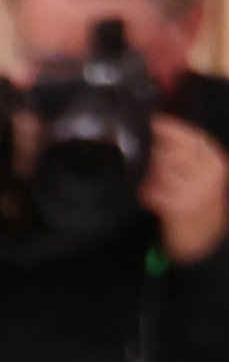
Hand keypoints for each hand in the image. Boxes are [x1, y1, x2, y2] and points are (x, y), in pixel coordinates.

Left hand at [144, 113, 228, 264]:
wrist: (204, 240)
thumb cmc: (197, 201)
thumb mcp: (200, 173)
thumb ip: (185, 154)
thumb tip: (160, 131)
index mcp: (214, 160)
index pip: (191, 137)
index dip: (171, 128)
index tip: (155, 121)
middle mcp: (208, 173)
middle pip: (175, 151)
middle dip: (156, 152)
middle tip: (146, 157)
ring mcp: (195, 191)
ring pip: (163, 170)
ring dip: (150, 172)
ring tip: (147, 177)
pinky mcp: (180, 208)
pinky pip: (156, 192)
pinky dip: (148, 191)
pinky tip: (146, 193)